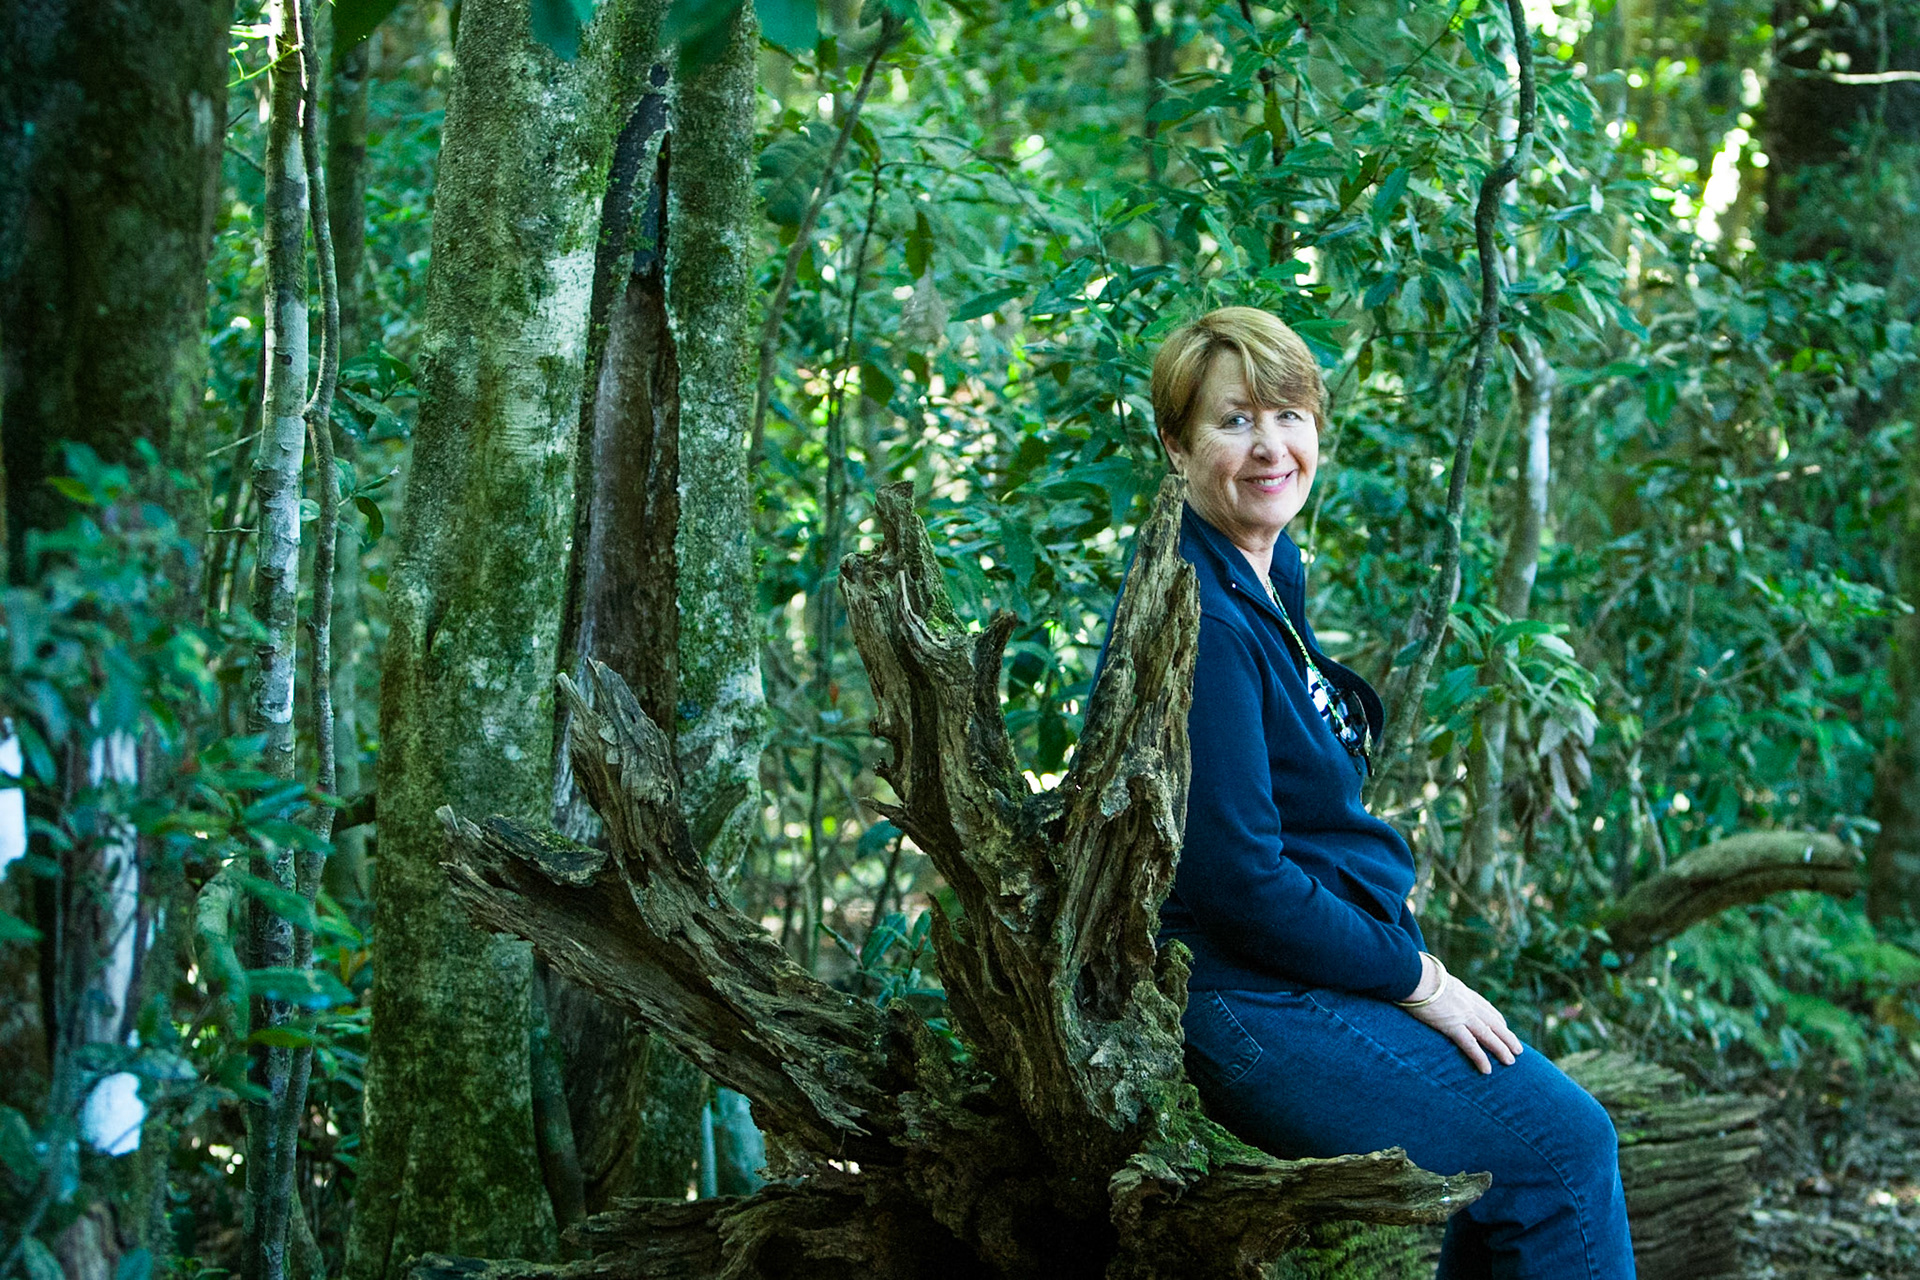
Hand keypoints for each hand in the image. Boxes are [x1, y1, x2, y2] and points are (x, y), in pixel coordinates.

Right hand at [1400, 955, 1523, 1074]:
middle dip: (1506, 1036)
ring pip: (1488, 1035)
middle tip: (1518, 1049)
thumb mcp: (1432, 975)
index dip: (1497, 1018)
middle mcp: (1467, 1003)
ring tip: (1511, 1061)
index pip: (1485, 1007)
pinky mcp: (1451, 1025)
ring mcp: (1462, 1014)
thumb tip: (1427, 980)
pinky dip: (1480, 1058)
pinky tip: (1487, 1070)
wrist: (1412, 974)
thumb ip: (1436, 982)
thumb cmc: (1415, 972)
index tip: (1504, 1026)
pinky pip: (1470, 1045)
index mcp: (1463, 991)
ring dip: (1502, 1049)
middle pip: (1493, 1022)